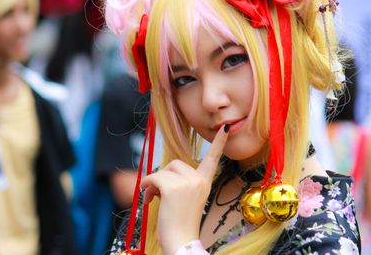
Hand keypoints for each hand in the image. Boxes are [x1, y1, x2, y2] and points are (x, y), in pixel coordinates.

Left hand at [141, 124, 229, 254]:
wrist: (181, 242)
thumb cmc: (180, 223)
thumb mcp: (187, 199)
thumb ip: (182, 183)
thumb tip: (161, 175)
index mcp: (204, 182)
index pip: (213, 158)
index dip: (219, 143)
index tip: (225, 128)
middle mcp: (199, 180)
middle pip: (175, 164)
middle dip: (165, 177)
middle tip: (160, 194)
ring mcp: (188, 183)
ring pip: (164, 171)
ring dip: (154, 183)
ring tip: (154, 199)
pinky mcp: (173, 188)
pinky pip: (153, 177)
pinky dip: (146, 186)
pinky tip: (148, 198)